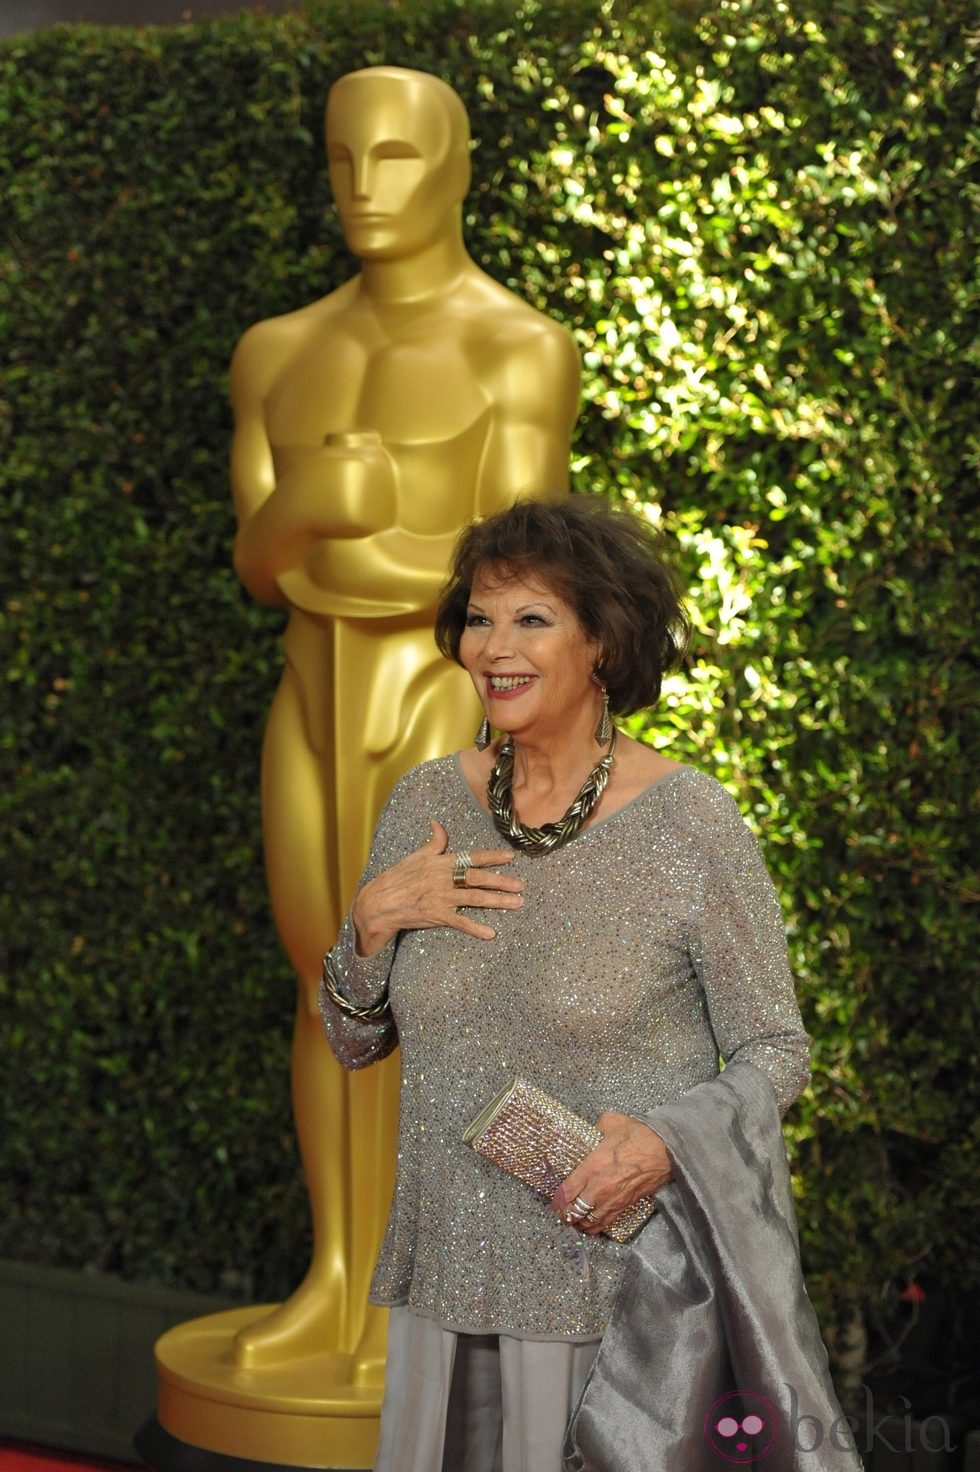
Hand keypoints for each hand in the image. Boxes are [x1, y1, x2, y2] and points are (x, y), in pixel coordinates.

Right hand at [352, 820, 523, 955]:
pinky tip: (491, 933)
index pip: (471, 857)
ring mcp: (441, 897)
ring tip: (516, 903)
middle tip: (521, 884)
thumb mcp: (416, 856)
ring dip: (497, 901)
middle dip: (501, 880)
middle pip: (478, 878)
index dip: (492, 856)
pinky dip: (475, 928)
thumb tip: (438, 824)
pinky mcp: (436, 915)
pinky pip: (459, 922)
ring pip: (474, 898)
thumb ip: (434, 842)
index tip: (511, 857)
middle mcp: (443, 878)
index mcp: (440, 862)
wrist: (379, 902)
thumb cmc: (397, 877)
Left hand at [551, 1112, 672, 1235]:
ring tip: (573, 1218)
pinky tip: (590, 1224)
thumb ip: (595, 1128)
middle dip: (565, 1213)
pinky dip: (595, 1227)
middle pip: (575, 1210)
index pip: (567, 1191)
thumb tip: (591, 1131)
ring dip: (579, 1222)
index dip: (557, 1199)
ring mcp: (613, 1199)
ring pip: (589, 1221)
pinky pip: (605, 1223)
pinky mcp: (625, 1206)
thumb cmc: (639, 1135)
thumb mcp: (611, 1122)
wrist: (665, 1150)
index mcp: (592, 1166)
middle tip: (560, 1211)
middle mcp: (599, 1187)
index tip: (553, 1200)